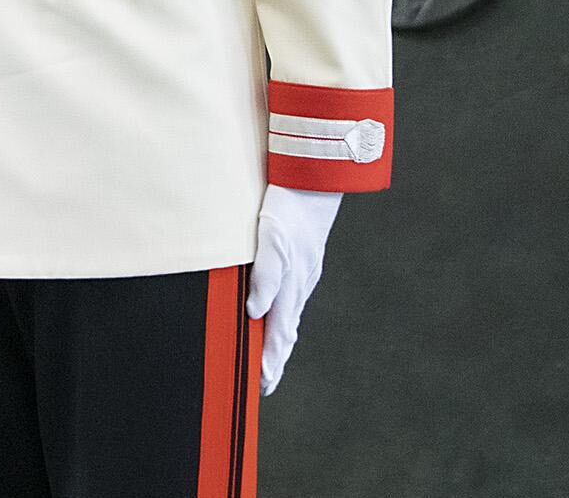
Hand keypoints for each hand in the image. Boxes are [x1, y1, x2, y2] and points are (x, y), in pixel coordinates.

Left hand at [245, 184, 341, 395]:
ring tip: (270, 360)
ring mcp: (303, 274)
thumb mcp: (271, 242)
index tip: (263, 384)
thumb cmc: (288, 210)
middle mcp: (299, 285)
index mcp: (290, 286)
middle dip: (276, 359)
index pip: (278, 333)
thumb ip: (264, 277)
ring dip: (280, 341)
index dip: (270, 360)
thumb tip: (256, 313)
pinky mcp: (303, 262)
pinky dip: (284, 317)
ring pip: (290, 316)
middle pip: (286, 331)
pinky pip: (292, 298)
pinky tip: (278, 316)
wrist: (312, 183)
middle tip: (265, 384)